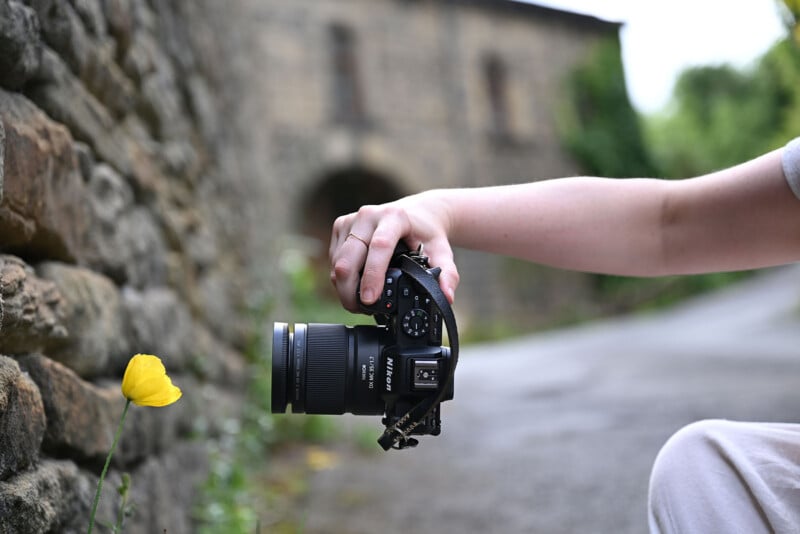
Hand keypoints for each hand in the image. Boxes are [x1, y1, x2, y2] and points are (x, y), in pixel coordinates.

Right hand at [329, 192, 458, 311]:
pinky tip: (355, 285)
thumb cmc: (426, 232)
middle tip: (360, 310)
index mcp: (394, 218)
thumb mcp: (442, 251)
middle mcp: (369, 215)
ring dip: (344, 286)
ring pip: (337, 262)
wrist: (417, 212)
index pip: (379, 247)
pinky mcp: (341, 226)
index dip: (372, 275)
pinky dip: (341, 276)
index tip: (370, 300)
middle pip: (348, 258)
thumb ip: (447, 274)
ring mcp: (351, 219)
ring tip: (359, 302)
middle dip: (350, 290)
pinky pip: (334, 258)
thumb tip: (446, 296)